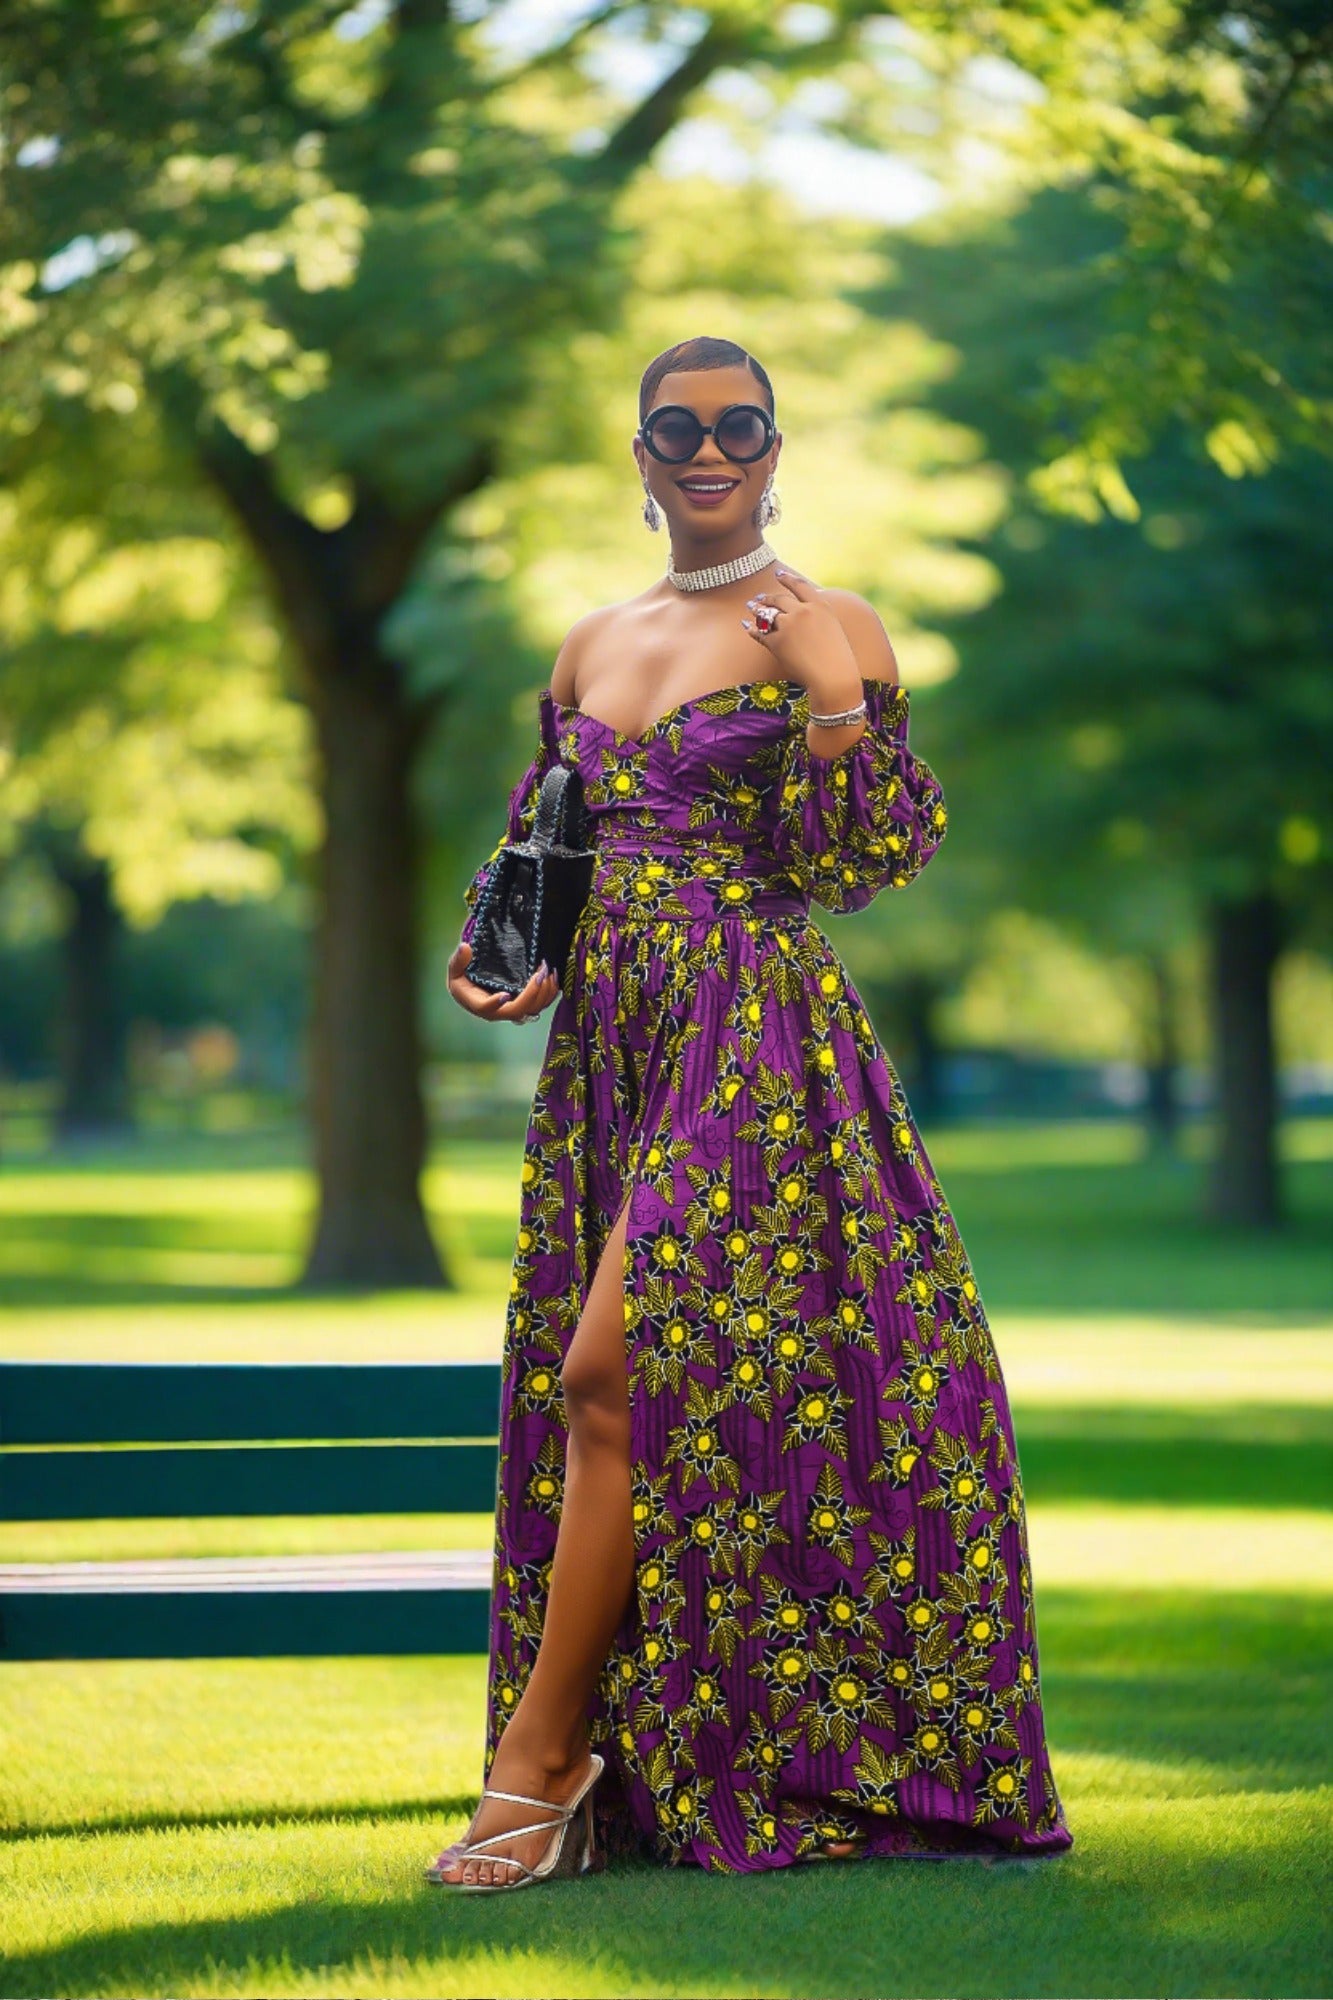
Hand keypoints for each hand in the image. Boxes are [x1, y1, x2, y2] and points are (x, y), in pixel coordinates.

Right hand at [447, 940, 560, 1022]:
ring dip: (544, 993)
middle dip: (531, 994)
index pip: (486, 1009)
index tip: (504, 994)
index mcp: (478, 1004)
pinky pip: (539, 1004)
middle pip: (517, 1010)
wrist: (471, 988)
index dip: (495, 1004)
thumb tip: (465, 947)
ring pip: (532, 1009)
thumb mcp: (454, 968)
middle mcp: (497, 1011)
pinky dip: (549, 993)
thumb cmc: (461, 978)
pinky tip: (553, 977)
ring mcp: (512, 1009)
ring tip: (547, 970)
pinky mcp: (523, 1005)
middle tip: (539, 973)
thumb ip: (458, 960)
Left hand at [741, 568, 858, 688]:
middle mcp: (802, 611)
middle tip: (759, 598)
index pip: (799, 585)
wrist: (832, 677)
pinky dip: (751, 629)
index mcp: (819, 605)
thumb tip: (803, 609)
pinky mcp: (777, 642)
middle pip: (779, 599)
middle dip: (767, 597)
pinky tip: (746, 626)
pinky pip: (760, 633)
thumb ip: (818, 616)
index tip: (778, 574)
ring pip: (766, 613)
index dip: (787, 578)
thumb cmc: (836, 658)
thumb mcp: (833, 628)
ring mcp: (788, 625)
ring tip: (751, 607)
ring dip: (756, 609)